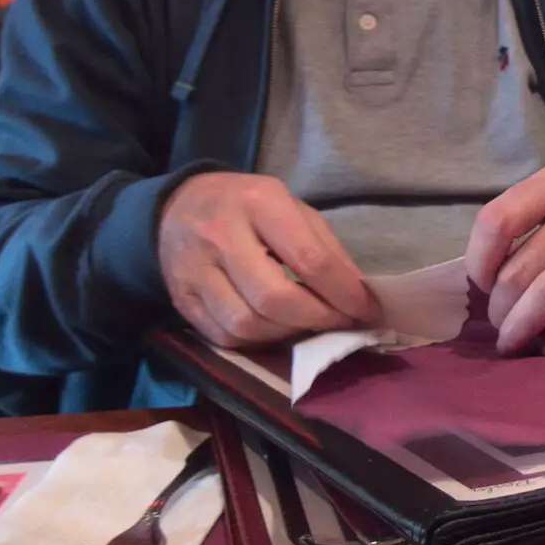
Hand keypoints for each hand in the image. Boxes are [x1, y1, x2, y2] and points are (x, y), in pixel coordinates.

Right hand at [157, 172, 378, 347]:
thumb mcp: (293, 207)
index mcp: (259, 203)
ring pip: (246, 324)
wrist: (179, 204)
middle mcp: (221, 235)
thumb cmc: (248, 206)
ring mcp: (195, 269)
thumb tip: (358, 295)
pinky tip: (274, 328)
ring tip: (306, 323)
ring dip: (286, 333)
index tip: (366, 310)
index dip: (343, 293)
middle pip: (275, 298)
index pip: (309, 259)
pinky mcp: (180, 298)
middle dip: (317, 318)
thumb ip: (326, 248)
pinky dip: (256, 341)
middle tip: (339, 322)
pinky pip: (222, 336)